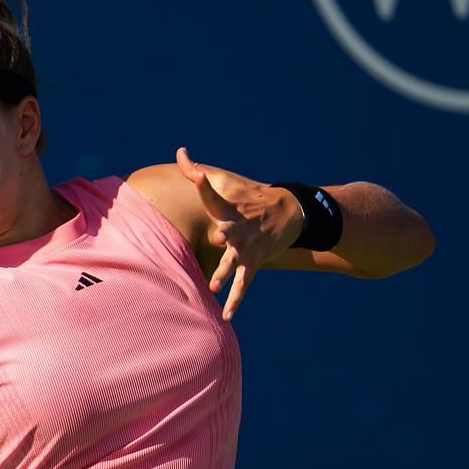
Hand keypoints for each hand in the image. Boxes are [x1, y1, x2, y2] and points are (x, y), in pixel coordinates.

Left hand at [174, 147, 304, 320]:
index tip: (198, 175)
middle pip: (230, 231)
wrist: (289, 211)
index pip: (212, 193)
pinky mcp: (254, 263)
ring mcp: (248, 247)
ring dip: (227, 273)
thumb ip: (196, 171)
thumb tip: (180, 151)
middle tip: (220, 238)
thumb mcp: (226, 182)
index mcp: (228, 208)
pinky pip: (244, 285)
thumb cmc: (248, 197)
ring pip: (235, 262)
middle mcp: (239, 228)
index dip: (204, 183)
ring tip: (214, 286)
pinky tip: (227, 317)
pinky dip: (236, 301)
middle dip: (226, 235)